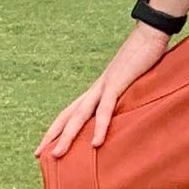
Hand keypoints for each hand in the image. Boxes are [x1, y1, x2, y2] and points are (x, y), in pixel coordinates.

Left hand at [39, 21, 175, 160]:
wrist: (150, 33)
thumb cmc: (145, 57)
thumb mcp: (134, 83)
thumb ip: (129, 97)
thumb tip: (130, 111)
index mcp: (97, 89)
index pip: (71, 112)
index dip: (57, 129)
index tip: (46, 145)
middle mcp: (95, 89)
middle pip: (68, 116)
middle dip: (52, 136)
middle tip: (38, 156)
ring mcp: (104, 86)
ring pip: (80, 115)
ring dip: (67, 136)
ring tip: (57, 155)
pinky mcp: (117, 84)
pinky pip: (105, 109)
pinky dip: (99, 127)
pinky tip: (96, 144)